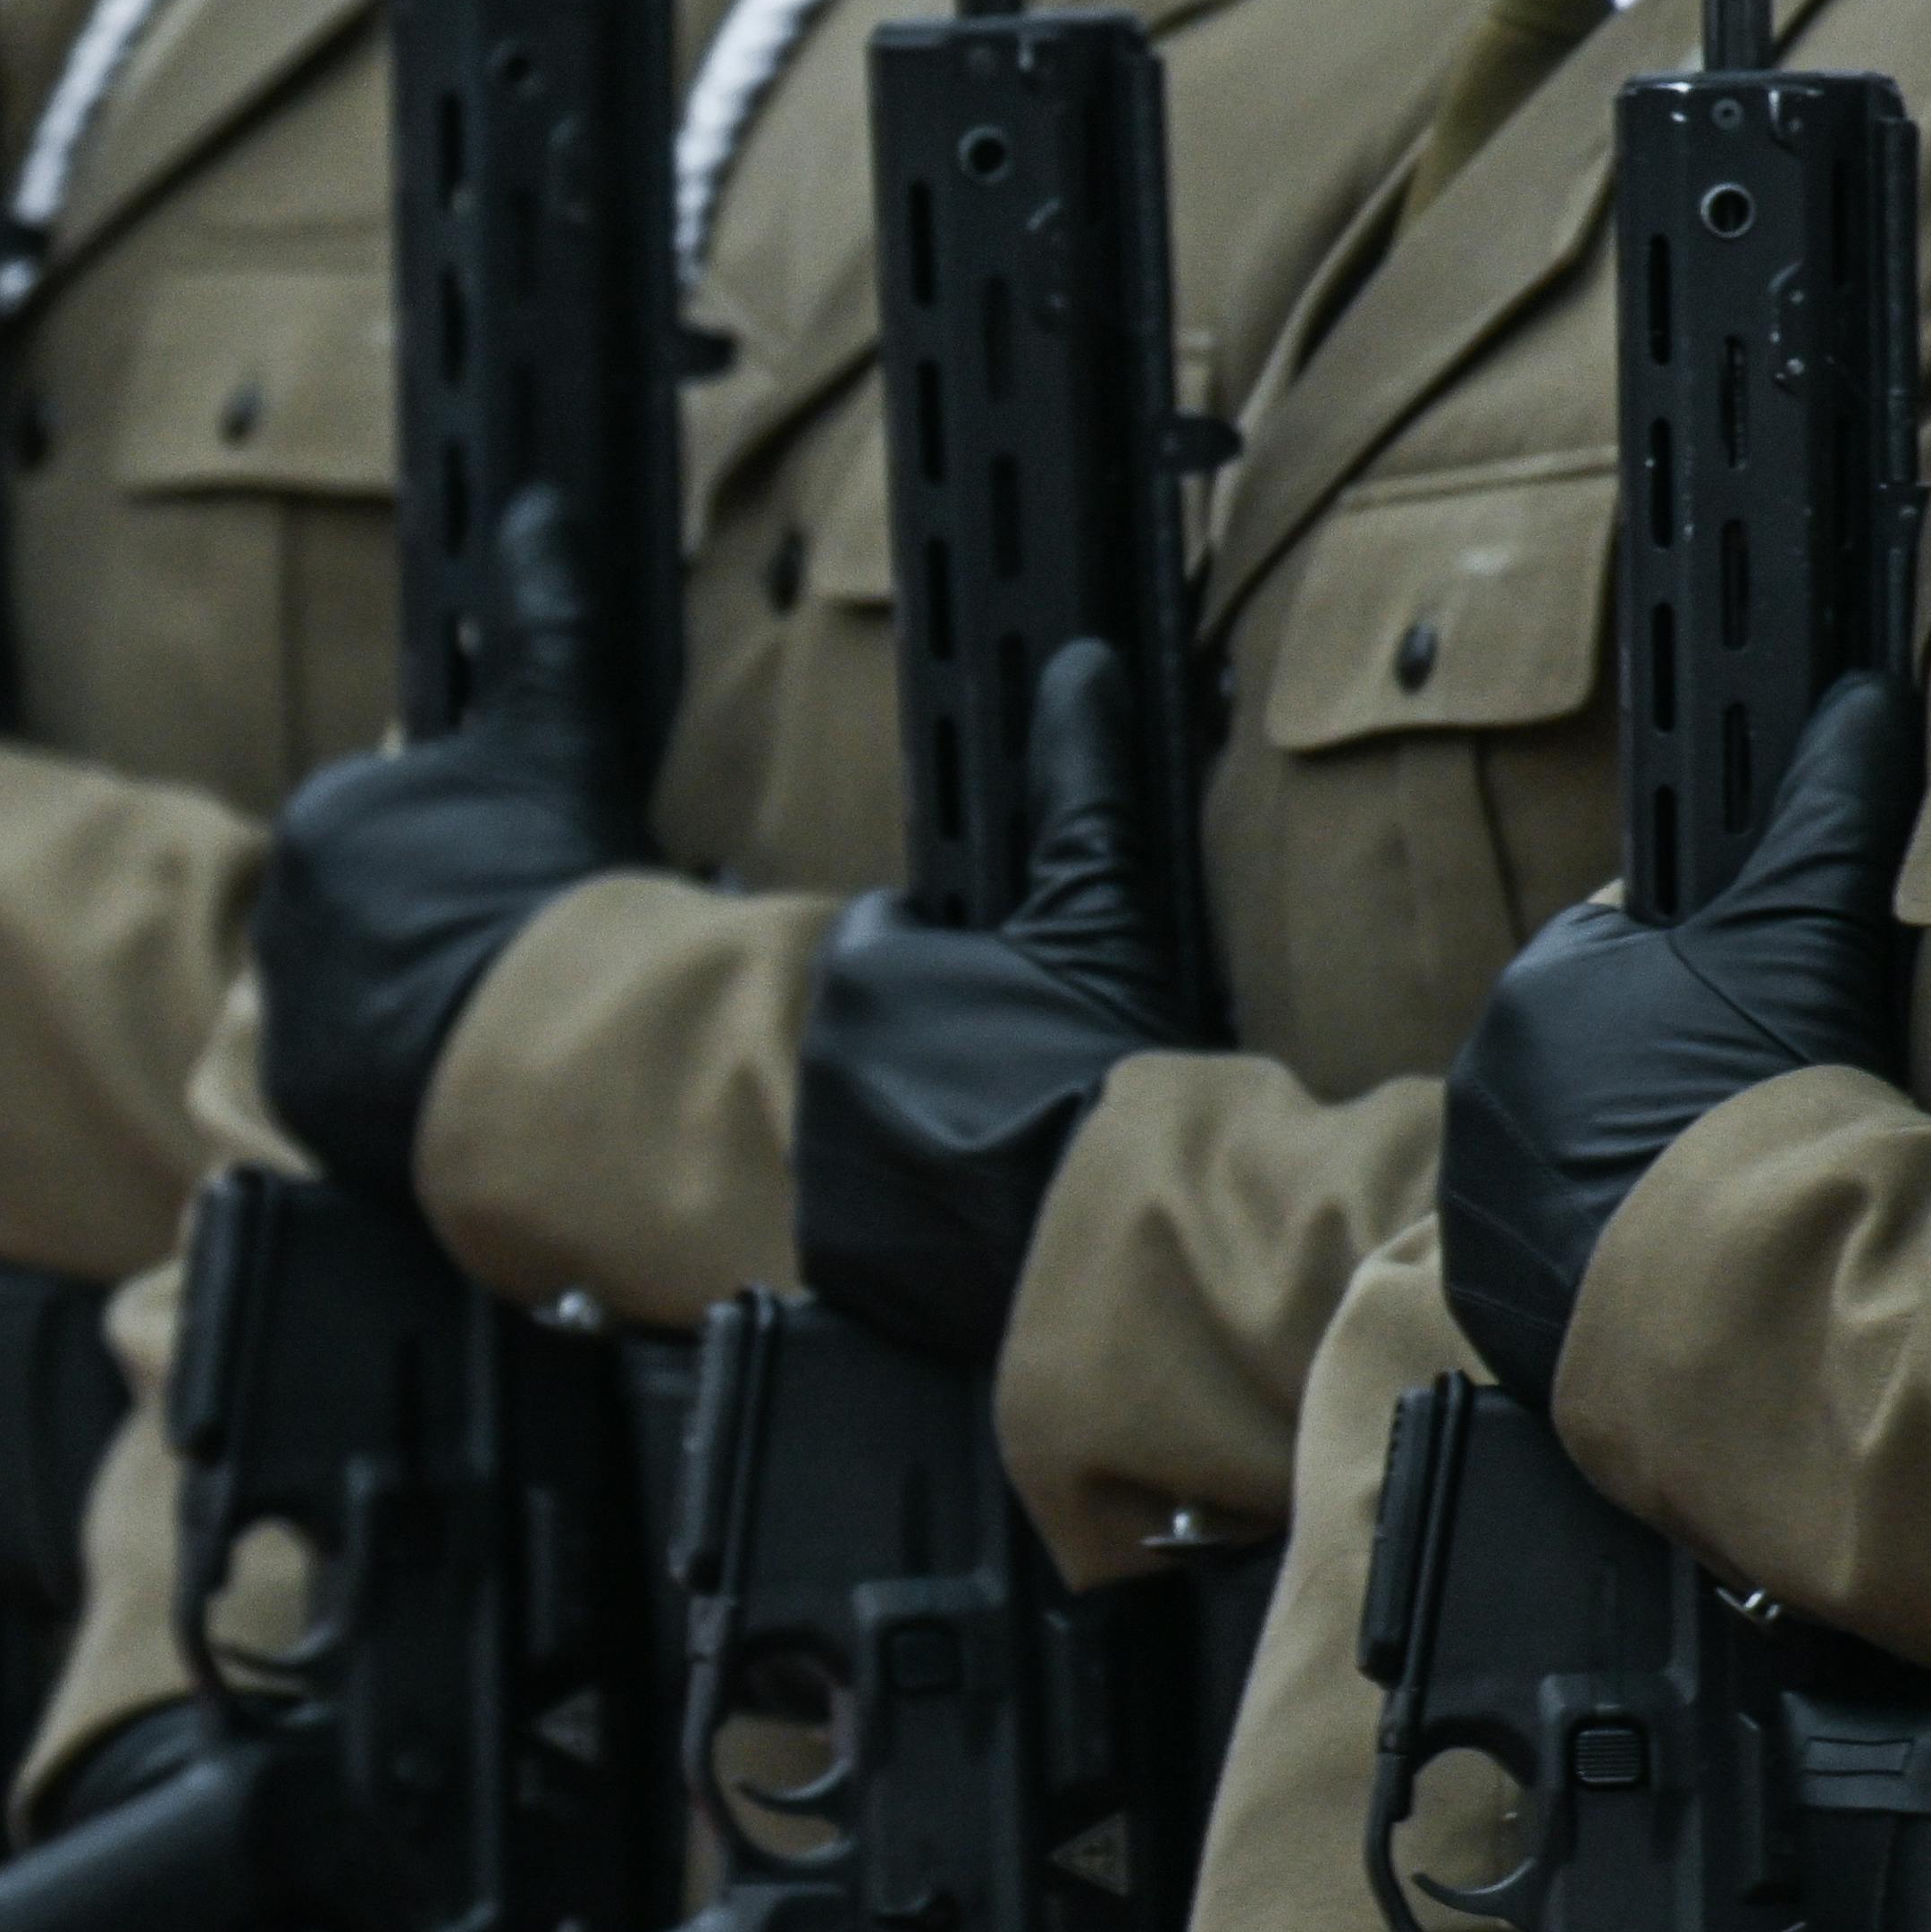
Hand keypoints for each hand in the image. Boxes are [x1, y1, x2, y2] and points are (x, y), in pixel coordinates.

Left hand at [254, 490, 623, 1197]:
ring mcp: (287, 1012)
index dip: (469, 853)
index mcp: (324, 818)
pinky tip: (467, 1069)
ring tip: (499, 1017)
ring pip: (360, 992)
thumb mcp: (558, 739)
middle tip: (518, 952)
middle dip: (437, 928)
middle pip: (372, 913)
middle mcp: (279, 912)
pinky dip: (399, 1078)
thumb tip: (538, 510)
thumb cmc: (551, 885)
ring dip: (416, 1003)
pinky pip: (348, 1077)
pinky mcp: (304, 1097)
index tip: (520, 882)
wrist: (550, 1053)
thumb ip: (543, 622)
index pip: (394, 828)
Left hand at [794, 641, 1192, 1371]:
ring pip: (870, 1129)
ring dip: (926, 1134)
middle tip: (1032, 1075)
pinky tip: (996, 1219)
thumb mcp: (1099, 918)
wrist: (1113, 1235)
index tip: (1013, 989)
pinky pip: (873, 1225)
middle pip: (877, 1037)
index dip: (956, 954)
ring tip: (1023, 1151)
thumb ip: (1075, 790)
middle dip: (939, 1047)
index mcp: (863, 977)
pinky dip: (920, 1222)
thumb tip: (1079, 668)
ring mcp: (822, 1177)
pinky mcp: (841, 1263)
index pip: (890, 936)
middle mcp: (817, 1073)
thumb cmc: (1106, 1068)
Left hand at [1434, 673, 1915, 1403]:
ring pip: (1571, 1162)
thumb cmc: (1766, 1101)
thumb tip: (1858, 700)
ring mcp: (1478, 1204)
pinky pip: (1555, 1261)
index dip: (1705, 975)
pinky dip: (1613, 1259)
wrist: (1743, 1298)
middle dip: (1669, 1076)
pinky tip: (1688, 1266)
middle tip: (1761, 1114)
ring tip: (1734, 1200)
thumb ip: (1825, 813)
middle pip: (1593, 1062)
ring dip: (1640, 1172)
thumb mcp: (1803, 937)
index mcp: (1538, 990)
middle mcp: (1482, 1091)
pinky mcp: (1495, 1300)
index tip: (1760, 1016)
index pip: (1618, 951)